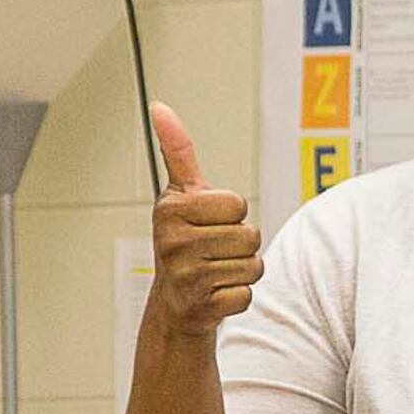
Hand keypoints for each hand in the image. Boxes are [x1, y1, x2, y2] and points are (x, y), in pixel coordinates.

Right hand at [147, 103, 261, 345]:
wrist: (175, 304)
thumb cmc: (184, 242)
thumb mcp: (180, 195)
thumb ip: (177, 151)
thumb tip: (160, 107)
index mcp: (170, 209)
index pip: (237, 203)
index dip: (231, 214)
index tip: (208, 223)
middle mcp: (172, 241)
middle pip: (249, 235)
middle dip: (242, 245)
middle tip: (215, 251)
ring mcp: (186, 276)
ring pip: (254, 265)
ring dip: (243, 270)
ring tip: (216, 271)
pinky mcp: (201, 306)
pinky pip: (248, 294)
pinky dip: (239, 296)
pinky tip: (216, 295)